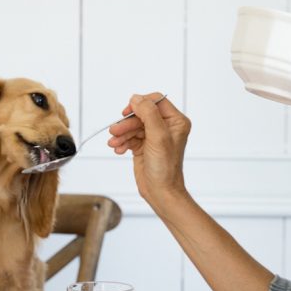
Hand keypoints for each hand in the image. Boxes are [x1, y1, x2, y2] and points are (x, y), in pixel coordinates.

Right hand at [108, 93, 191, 210]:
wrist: (160, 192)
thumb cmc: (165, 168)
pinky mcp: (143, 145)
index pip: (156, 101)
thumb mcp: (158, 137)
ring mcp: (154, 136)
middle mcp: (166, 127)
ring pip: (133, 125)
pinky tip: (118, 149)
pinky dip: (122, 142)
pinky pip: (129, 137)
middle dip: (127, 123)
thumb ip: (148, 114)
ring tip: (114, 143)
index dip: (140, 104)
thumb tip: (136, 98)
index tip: (127, 112)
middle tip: (115, 131)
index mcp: (176, 121)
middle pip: (141, 114)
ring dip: (121, 133)